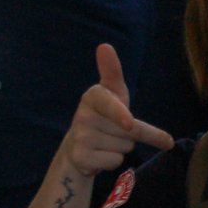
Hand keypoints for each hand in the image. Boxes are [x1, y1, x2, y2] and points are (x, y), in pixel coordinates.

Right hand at [60, 43, 173, 178]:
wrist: (79, 147)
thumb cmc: (105, 116)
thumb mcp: (113, 93)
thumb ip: (113, 72)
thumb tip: (104, 46)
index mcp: (92, 96)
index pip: (110, 105)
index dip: (120, 115)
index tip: (129, 123)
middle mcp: (82, 116)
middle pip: (128, 131)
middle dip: (129, 134)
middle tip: (113, 131)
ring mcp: (80, 138)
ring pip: (124, 147)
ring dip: (120, 147)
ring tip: (104, 142)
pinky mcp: (80, 158)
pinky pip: (115, 161)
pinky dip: (112, 161)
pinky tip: (98, 155)